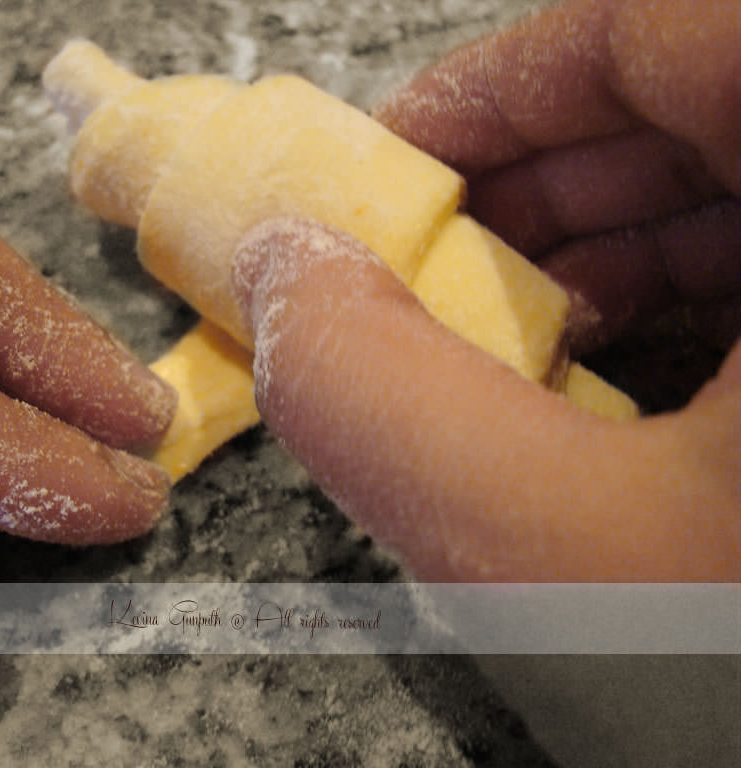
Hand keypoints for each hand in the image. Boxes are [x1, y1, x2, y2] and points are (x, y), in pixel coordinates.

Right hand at [231, 0, 739, 581]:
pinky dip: (710, 295)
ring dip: (621, 239)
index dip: (506, 83)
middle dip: (549, 175)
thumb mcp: (561, 562)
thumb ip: (387, 404)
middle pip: (716, 92)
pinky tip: (634, 381)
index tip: (402, 157)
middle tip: (441, 262)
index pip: (669, 24)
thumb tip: (284, 279)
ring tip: (522, 335)